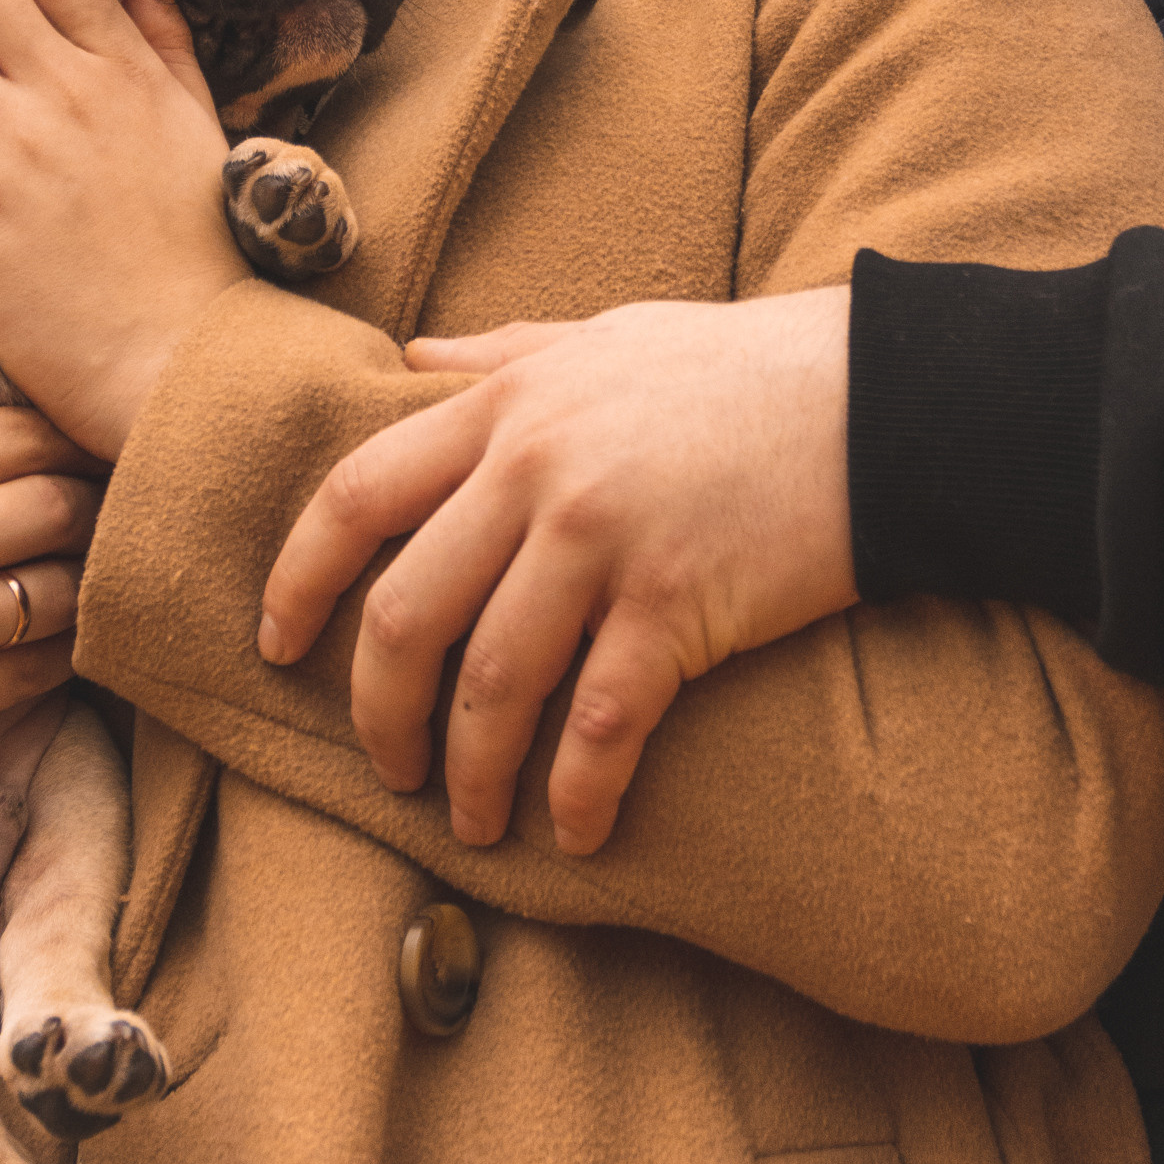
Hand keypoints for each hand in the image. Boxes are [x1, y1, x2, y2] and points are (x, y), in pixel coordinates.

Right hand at [0, 329, 96, 957]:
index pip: (20, 435)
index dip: (63, 433)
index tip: (79, 439)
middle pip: (62, 504)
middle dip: (93, 493)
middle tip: (109, 494)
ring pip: (68, 587)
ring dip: (91, 569)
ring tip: (96, 556)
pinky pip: (43, 670)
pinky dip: (68, 644)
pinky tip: (63, 627)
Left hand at [258, 287, 854, 854]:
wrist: (886, 402)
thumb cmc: (743, 369)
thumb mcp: (607, 334)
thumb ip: (501, 352)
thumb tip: (409, 359)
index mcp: (508, 404)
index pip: (356, 497)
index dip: (299, 580)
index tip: (277, 644)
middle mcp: (538, 469)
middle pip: (406, 615)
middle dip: (378, 712)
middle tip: (390, 769)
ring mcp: (607, 538)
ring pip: (493, 683)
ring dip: (471, 772)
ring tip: (474, 821)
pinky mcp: (681, 603)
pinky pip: (601, 722)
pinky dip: (577, 790)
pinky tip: (575, 830)